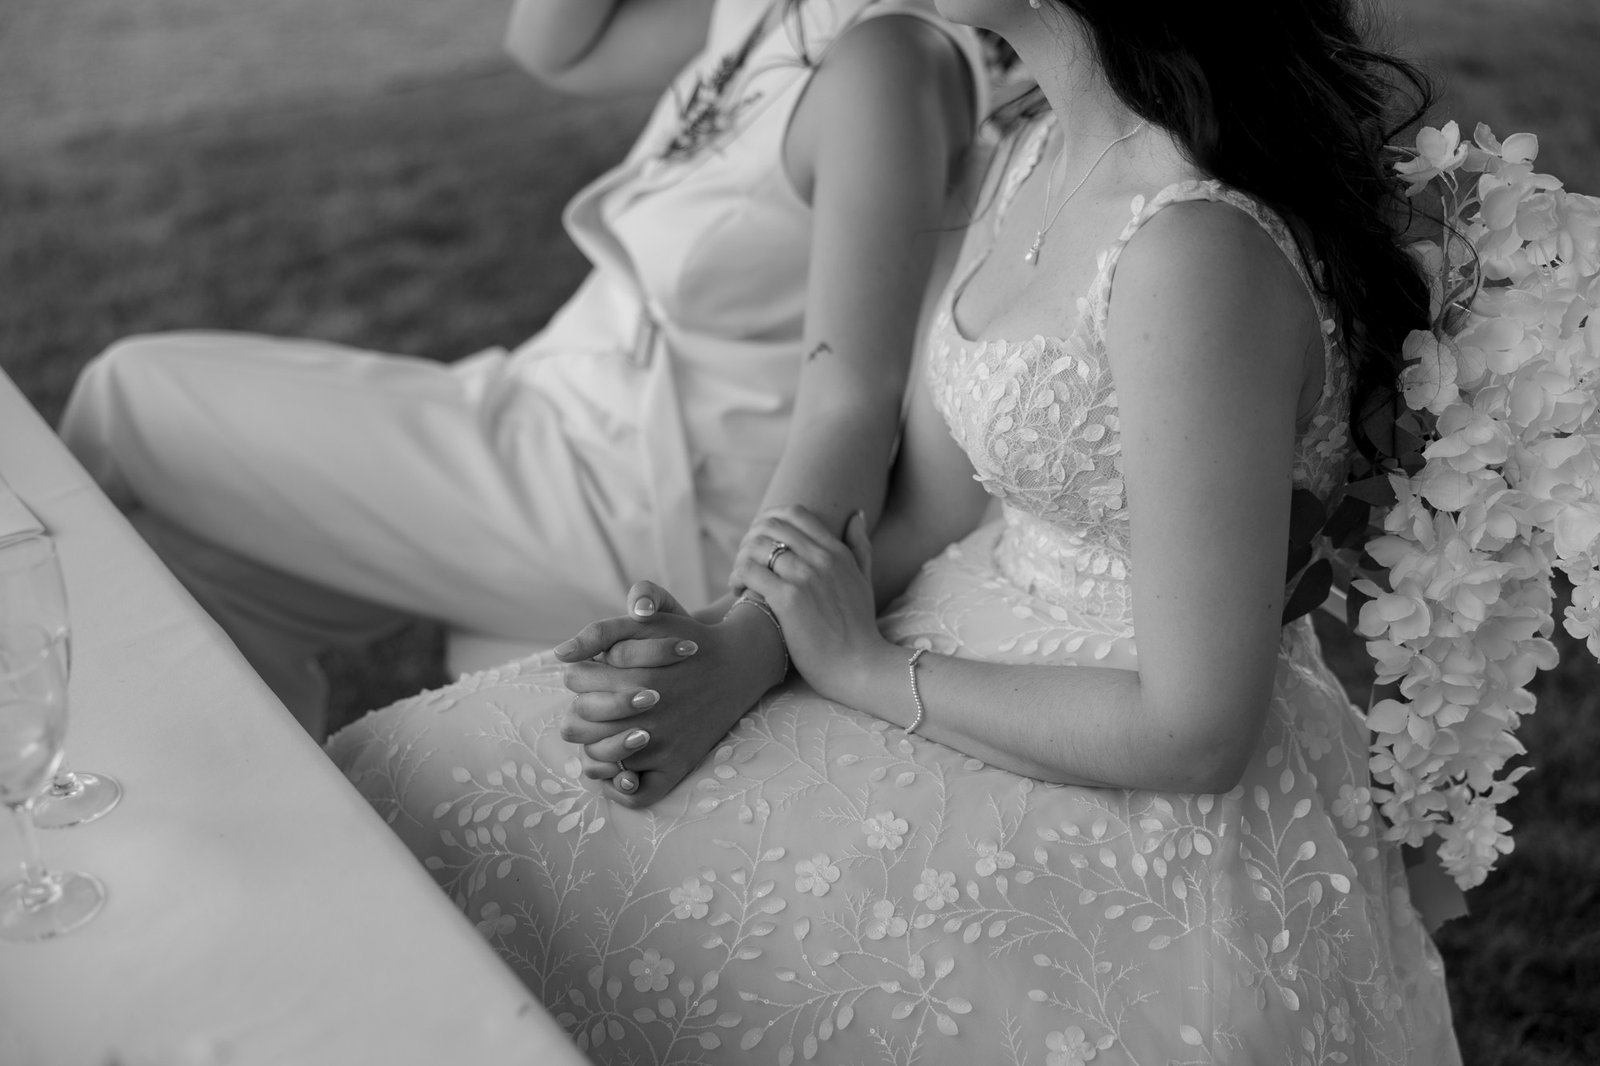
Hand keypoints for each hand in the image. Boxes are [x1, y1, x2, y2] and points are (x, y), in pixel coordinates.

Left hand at [554, 581, 785, 806]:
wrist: (736, 665)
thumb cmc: (686, 639)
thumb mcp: (649, 620)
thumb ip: (601, 632)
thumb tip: (560, 654)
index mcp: (633, 678)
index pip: (574, 682)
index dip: (577, 675)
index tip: (589, 672)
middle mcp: (646, 716)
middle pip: (577, 725)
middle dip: (580, 711)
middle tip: (593, 704)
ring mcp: (661, 745)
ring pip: (598, 759)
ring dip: (592, 746)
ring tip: (602, 733)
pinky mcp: (677, 766)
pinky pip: (636, 794)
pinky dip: (620, 788)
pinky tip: (617, 771)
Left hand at [730, 506, 889, 700]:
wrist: (859, 665)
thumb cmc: (859, 628)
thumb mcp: (864, 580)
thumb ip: (860, 545)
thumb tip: (856, 514)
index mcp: (836, 551)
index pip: (795, 513)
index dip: (769, 521)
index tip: (760, 541)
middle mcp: (820, 558)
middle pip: (770, 525)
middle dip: (750, 538)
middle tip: (746, 561)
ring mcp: (804, 577)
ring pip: (756, 546)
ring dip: (740, 558)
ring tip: (739, 579)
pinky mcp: (788, 599)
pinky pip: (749, 571)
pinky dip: (737, 577)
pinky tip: (738, 592)